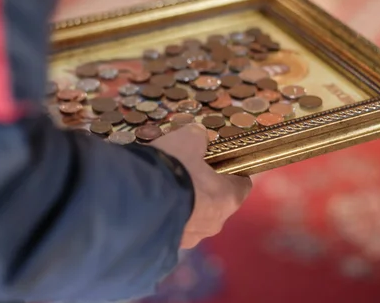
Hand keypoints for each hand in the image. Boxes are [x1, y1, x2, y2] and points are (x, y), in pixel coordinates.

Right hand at [152, 123, 251, 248]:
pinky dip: (166, 216)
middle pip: (217, 202)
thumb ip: (198, 137)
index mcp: (229, 197)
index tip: (216, 161)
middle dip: (204, 188)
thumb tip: (198, 136)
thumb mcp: (187, 139)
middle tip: (186, 171)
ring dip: (184, 204)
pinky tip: (152, 202)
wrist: (137, 200)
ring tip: (164, 187)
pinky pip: (172, 227)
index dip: (230, 171)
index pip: (242, 184)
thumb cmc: (174, 167)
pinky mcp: (169, 244)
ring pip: (194, 218)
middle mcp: (216, 222)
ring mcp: (192, 237)